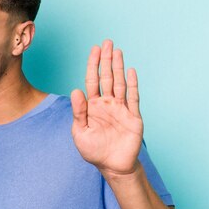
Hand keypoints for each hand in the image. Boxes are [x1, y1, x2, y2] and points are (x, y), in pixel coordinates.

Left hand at [71, 39, 142, 176]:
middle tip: (107, 42)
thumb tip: (75, 90)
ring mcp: (121, 108)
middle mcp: (107, 104)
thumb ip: (79, 112)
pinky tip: (131, 71)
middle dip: (106, 60)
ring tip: (117, 51)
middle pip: (107, 77)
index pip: (92, 80)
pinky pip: (133, 98)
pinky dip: (132, 84)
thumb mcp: (80, 132)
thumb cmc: (94, 150)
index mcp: (93, 106)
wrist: (112, 166)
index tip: (94, 49)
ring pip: (120, 83)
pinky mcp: (133, 116)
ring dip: (119, 67)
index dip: (93, 65)